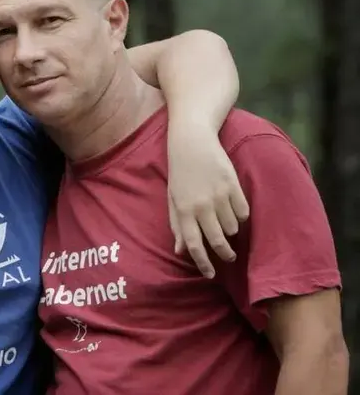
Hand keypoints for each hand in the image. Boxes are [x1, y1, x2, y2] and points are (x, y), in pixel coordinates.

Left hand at [167, 122, 249, 277]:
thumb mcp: (173, 198)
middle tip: (229, 257)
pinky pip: (243, 212)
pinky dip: (241, 216)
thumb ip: (177, 225)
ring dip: (231, 231)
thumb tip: (180, 250)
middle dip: (225, 253)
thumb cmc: (179, 173)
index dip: (203, 262)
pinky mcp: (233, 185)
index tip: (211, 274)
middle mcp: (201, 205)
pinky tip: (234, 210)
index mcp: (183, 209)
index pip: (194, 244)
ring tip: (225, 223)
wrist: (192, 142)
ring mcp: (218, 195)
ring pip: (232, 227)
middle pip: (218, 240)